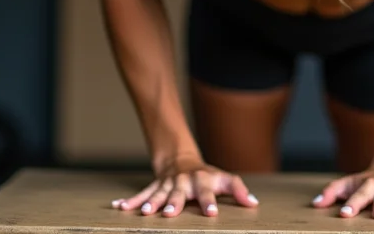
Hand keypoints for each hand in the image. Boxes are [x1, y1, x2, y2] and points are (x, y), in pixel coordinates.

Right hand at [110, 154, 258, 216]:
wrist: (181, 159)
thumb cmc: (207, 175)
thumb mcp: (224, 179)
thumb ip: (238, 190)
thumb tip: (254, 203)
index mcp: (202, 179)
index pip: (208, 190)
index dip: (210, 201)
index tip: (211, 213)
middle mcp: (183, 181)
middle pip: (179, 192)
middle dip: (174, 202)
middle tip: (170, 214)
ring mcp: (167, 183)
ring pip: (158, 193)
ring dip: (150, 203)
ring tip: (143, 213)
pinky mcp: (154, 186)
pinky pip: (141, 193)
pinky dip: (130, 201)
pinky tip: (118, 207)